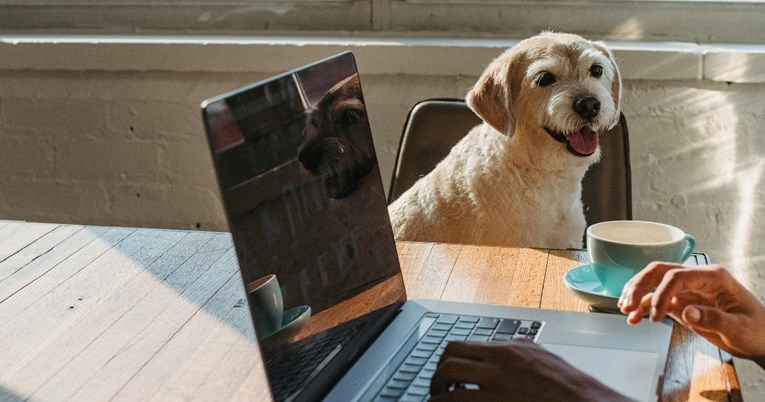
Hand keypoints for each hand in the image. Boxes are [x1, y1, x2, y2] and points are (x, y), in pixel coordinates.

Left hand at [428, 340, 631, 401]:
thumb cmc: (572, 389)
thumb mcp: (544, 359)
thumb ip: (521, 352)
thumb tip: (505, 349)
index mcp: (510, 349)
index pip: (462, 345)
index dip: (447, 360)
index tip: (443, 372)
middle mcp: (500, 363)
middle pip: (450, 360)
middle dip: (437, 375)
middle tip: (436, 389)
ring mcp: (497, 385)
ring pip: (449, 382)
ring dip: (437, 393)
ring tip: (436, 401)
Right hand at [619, 262, 764, 366]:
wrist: (761, 340)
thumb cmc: (757, 330)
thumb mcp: (739, 327)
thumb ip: (714, 318)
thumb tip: (686, 311)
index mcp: (713, 277)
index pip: (676, 276)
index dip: (661, 294)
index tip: (655, 316)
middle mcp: (697, 279)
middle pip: (659, 272)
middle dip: (639, 286)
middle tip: (627, 304)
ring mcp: (688, 290)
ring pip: (653, 282)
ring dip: (637, 294)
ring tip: (625, 310)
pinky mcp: (682, 303)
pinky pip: (657, 300)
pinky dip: (643, 307)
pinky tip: (634, 318)